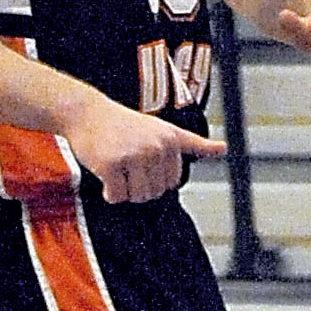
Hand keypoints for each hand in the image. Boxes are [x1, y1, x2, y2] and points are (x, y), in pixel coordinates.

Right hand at [58, 84, 225, 204]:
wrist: (87, 113)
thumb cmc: (125, 124)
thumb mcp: (164, 129)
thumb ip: (193, 143)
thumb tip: (223, 149)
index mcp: (173, 140)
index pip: (172, 183)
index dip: (154, 179)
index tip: (142, 162)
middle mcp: (157, 147)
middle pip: (154, 193)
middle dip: (138, 186)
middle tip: (126, 165)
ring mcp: (134, 155)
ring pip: (137, 197)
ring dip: (123, 191)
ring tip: (116, 169)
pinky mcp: (111, 164)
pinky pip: (116, 196)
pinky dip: (109, 193)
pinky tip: (104, 174)